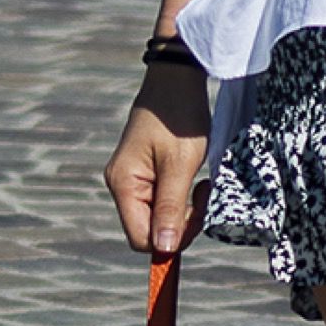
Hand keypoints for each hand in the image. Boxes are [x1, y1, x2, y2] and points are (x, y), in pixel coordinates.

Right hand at [104, 66, 212, 253]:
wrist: (178, 76)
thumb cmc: (180, 115)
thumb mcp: (181, 163)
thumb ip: (171, 208)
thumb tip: (163, 250)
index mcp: (123, 184)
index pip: (140, 237)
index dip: (170, 240)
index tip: (199, 215)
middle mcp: (121, 183)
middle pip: (148, 228)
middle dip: (180, 222)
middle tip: (203, 193)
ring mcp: (131, 176)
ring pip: (156, 214)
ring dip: (182, 207)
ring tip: (200, 181)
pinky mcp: (143, 169)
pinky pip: (159, 197)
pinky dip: (179, 194)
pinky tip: (192, 176)